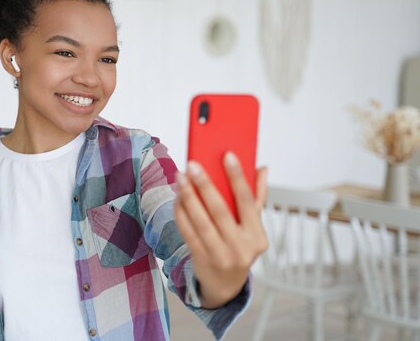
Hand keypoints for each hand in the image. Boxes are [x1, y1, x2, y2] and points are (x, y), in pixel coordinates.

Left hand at [174, 152, 267, 308]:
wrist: (226, 284)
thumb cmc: (240, 245)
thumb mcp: (253, 226)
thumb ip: (258, 197)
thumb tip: (262, 168)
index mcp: (258, 236)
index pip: (248, 202)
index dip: (238, 177)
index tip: (227, 155)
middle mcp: (241, 248)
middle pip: (220, 211)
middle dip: (205, 185)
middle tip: (192, 164)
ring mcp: (220, 256)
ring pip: (200, 221)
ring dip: (188, 196)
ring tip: (180, 176)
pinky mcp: (201, 260)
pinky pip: (188, 232)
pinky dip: (181, 213)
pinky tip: (177, 196)